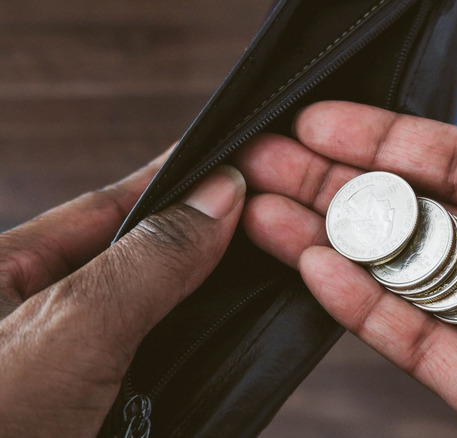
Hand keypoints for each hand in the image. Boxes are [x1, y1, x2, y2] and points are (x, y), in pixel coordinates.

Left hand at [0, 156, 244, 435]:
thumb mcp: (64, 336)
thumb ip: (143, 264)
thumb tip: (216, 197)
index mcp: (0, 277)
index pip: (101, 209)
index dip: (170, 182)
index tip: (227, 162)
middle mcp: (35, 321)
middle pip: (132, 258)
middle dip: (197, 237)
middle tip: (260, 216)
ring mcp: (70, 371)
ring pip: (152, 316)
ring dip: (204, 297)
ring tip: (256, 272)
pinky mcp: (100, 411)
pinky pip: (159, 368)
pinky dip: (198, 351)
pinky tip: (228, 341)